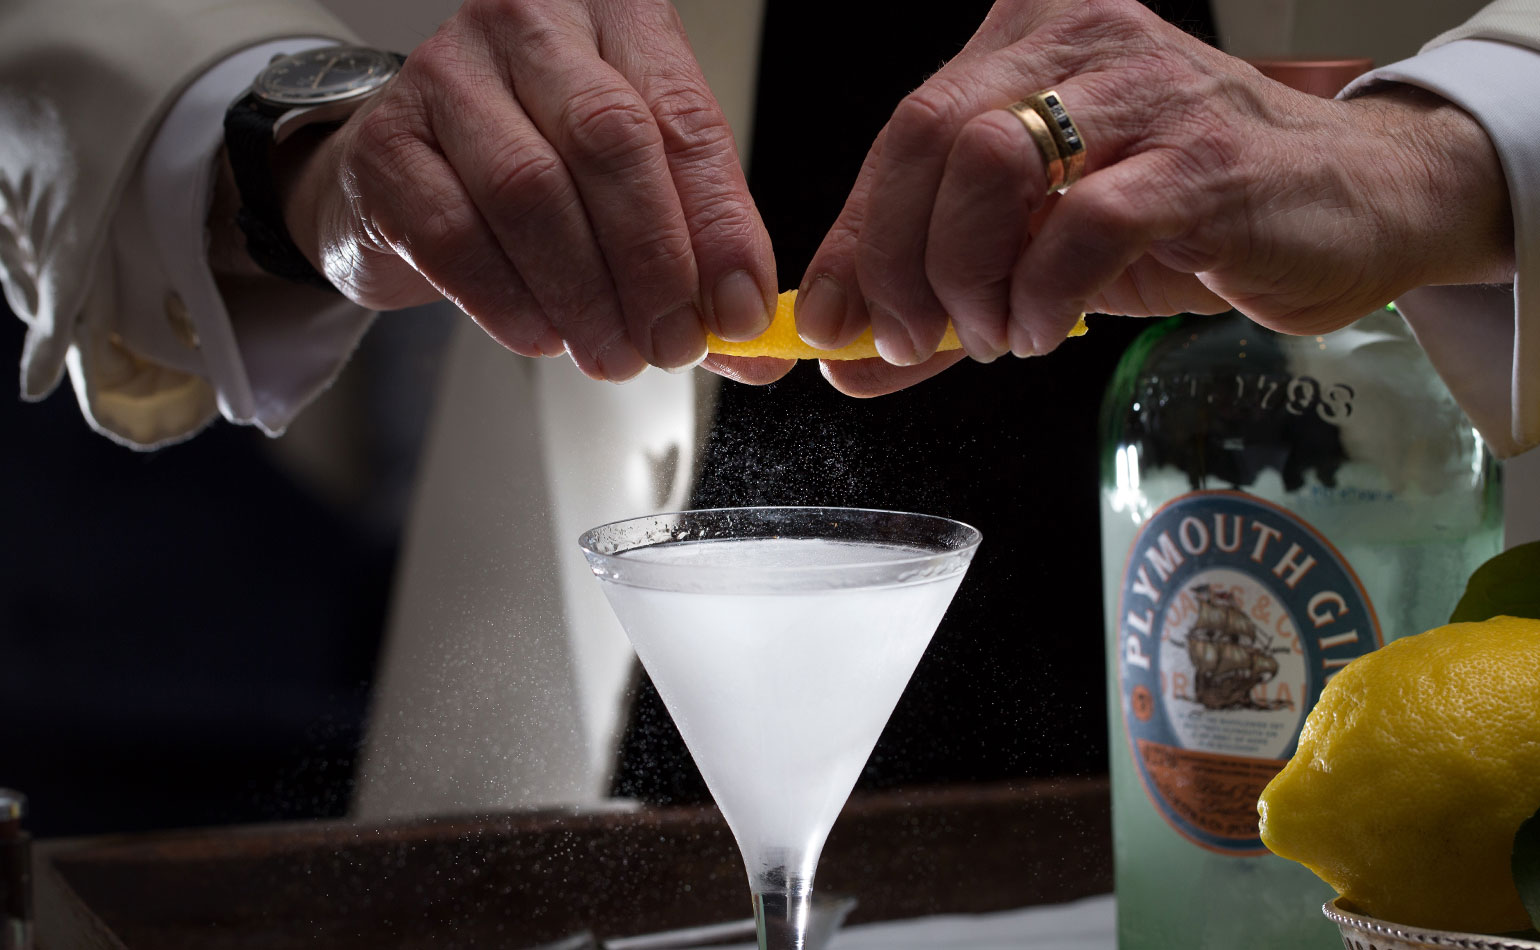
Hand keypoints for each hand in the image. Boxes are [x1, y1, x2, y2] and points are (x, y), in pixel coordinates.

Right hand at [274, 0, 778, 379]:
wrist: (408, 175)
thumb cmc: (539, 169)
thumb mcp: (636, 193)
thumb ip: (698, 262)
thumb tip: (758, 347)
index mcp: (616, 17)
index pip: (685, 120)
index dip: (721, 228)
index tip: (741, 313)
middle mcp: (530, 24)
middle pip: (610, 142)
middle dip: (653, 263)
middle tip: (672, 344)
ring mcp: (446, 74)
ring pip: (532, 191)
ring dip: (586, 296)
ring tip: (615, 355)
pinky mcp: (385, 145)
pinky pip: (455, 236)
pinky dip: (510, 304)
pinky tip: (544, 336)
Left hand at [795, 0, 1513, 395]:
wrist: (1351, 203)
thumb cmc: (1188, 211)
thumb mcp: (1040, 246)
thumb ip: (943, 296)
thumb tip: (842, 358)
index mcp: (1027, 40)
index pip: (903, 132)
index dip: (852, 238)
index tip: (826, 321)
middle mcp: (1080, 39)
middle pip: (930, 139)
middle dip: (898, 263)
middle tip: (912, 337)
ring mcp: (1145, 91)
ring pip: (993, 167)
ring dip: (970, 277)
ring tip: (999, 331)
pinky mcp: (1202, 160)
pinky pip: (1084, 224)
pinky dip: (1042, 293)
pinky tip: (1046, 327)